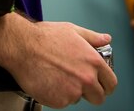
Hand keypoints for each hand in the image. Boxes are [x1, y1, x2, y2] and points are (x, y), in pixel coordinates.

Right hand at [3, 19, 117, 107]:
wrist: (22, 47)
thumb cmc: (44, 37)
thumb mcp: (72, 30)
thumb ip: (92, 37)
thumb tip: (105, 39)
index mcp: (93, 61)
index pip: (110, 82)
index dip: (105, 83)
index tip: (101, 84)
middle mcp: (86, 79)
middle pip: (99, 97)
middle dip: (91, 92)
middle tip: (78, 83)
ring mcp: (73, 92)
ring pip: (77, 99)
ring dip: (71, 91)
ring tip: (57, 76)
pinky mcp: (58, 101)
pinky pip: (62, 102)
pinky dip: (56, 95)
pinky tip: (49, 81)